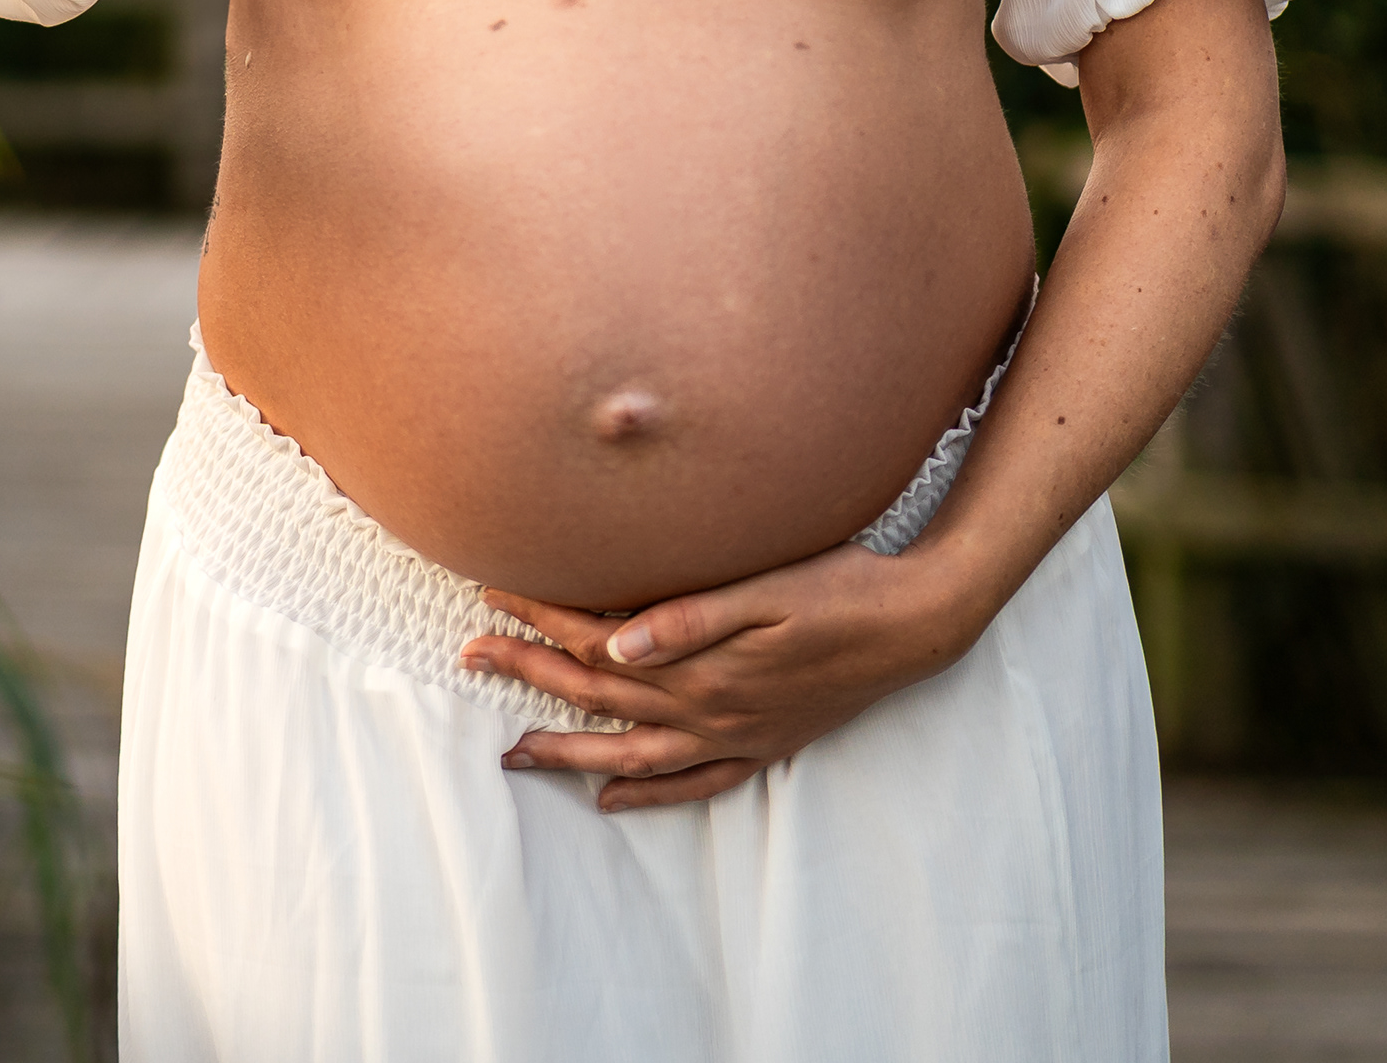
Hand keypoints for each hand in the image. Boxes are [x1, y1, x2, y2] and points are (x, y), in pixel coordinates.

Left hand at [457, 541, 994, 811]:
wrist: (916, 626)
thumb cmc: (841, 588)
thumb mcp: (767, 588)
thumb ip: (689, 615)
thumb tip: (615, 639)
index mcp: (700, 663)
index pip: (595, 640)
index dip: (538, 616)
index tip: (488, 594)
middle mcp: (708, 708)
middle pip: (598, 695)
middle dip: (529, 674)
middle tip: (470, 657)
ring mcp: (735, 733)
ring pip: (632, 752)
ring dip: (569, 750)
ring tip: (514, 752)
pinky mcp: (762, 744)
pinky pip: (692, 782)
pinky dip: (648, 792)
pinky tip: (614, 798)